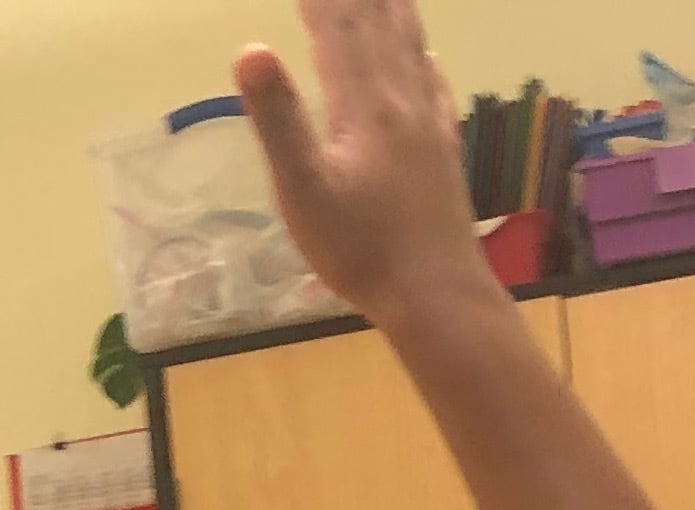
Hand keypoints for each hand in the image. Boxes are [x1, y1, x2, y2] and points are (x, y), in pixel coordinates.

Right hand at [239, 0, 494, 323]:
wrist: (436, 294)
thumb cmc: (361, 250)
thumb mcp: (303, 191)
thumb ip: (278, 119)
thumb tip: (249, 49)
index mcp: (364, 107)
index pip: (339, 32)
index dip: (321, 0)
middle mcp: (402, 102)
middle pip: (380, 29)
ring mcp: (429, 126)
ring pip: (413, 50)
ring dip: (395, 13)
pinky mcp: (445, 153)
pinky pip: (438, 91)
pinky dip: (427, 62)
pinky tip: (428, 57)